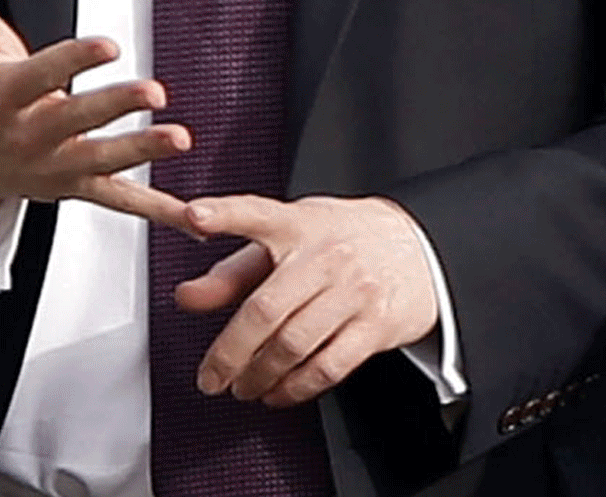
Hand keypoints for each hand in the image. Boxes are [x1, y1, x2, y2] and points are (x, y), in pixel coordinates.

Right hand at [0, 0, 190, 224]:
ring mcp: (55, 166)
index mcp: (4, 98)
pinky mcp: (77, 187)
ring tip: (180, 139)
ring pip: (102, 161)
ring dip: (142, 150)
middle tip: (153, 92)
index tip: (107, 45)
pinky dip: (156, 208)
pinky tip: (190, 214)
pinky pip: (119, 200)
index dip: (73, 60)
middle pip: (74, 120)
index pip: (39, 76)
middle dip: (114, 107)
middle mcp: (30, 136)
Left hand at [177, 193, 440, 407]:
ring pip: (293, 345)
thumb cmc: (341, 241)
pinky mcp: (377, 325)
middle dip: (229, 353)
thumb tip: (186, 297)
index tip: (194, 214)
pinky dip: (295, 388)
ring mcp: (355, 290)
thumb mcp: (291, 240)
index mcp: (298, 225)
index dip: (224, 214)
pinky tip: (278, 392)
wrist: (419, 247)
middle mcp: (327, 255)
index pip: (257, 213)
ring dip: (258, 376)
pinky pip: (328, 367)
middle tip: (210, 378)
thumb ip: (235, 270)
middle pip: (266, 310)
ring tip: (242, 387)